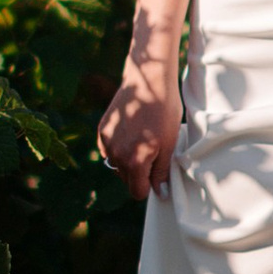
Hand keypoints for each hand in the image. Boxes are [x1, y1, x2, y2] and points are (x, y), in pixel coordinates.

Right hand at [97, 63, 181, 199]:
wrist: (148, 81)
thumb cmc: (165, 111)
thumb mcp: (170, 143)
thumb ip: (162, 172)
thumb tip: (159, 192)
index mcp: (135, 161)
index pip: (137, 192)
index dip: (148, 185)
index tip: (156, 171)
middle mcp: (117, 155)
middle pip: (126, 180)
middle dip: (138, 173)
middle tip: (152, 151)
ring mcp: (107, 142)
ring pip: (116, 165)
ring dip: (127, 160)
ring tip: (141, 139)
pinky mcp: (102, 130)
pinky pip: (108, 151)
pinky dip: (117, 148)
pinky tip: (130, 133)